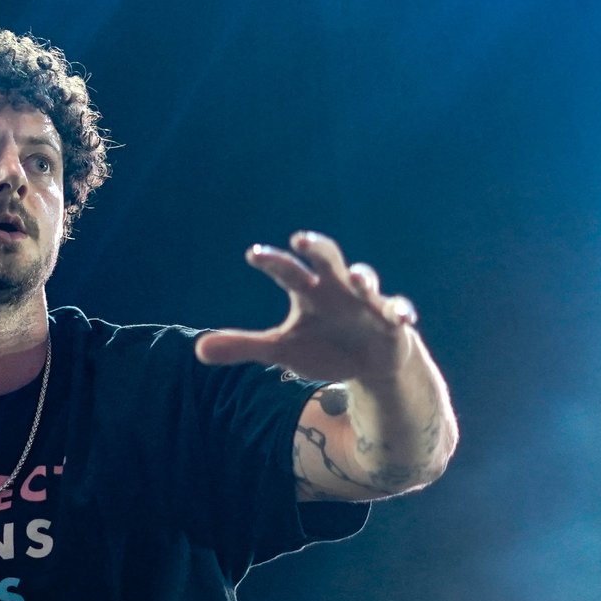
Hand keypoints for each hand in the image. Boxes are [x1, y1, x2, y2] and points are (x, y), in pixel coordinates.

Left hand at [194, 232, 418, 383]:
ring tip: (357, 280)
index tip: (252, 255)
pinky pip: (398, 311)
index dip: (272, 262)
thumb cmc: (323, 346)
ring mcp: (367, 302)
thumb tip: (198, 350)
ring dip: (362, 278)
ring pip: (366, 280)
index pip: (287, 271)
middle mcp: (337, 287)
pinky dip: (401, 312)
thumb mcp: (282, 349)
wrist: (370, 362)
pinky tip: (402, 317)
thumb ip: (245, 345)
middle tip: (301, 239)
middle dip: (317, 248)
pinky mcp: (392, 320)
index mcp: (309, 290)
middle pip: (328, 259)